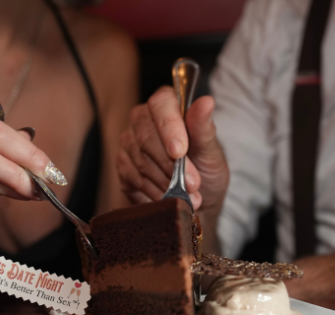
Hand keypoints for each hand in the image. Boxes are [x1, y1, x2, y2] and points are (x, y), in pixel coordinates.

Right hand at [118, 86, 228, 213]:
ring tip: (187, 196)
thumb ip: (204, 128)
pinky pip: (135, 178)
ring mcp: (129, 142)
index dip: (169, 126)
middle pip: (146, 136)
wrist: (195, 198)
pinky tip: (170, 197)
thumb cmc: (205, 169)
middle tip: (192, 184)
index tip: (179, 151)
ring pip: (140, 161)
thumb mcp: (211, 151)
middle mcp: (143, 119)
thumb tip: (206, 102)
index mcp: (168, 105)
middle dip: (170, 164)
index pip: (161, 104)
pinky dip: (155, 191)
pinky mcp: (123, 166)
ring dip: (166, 182)